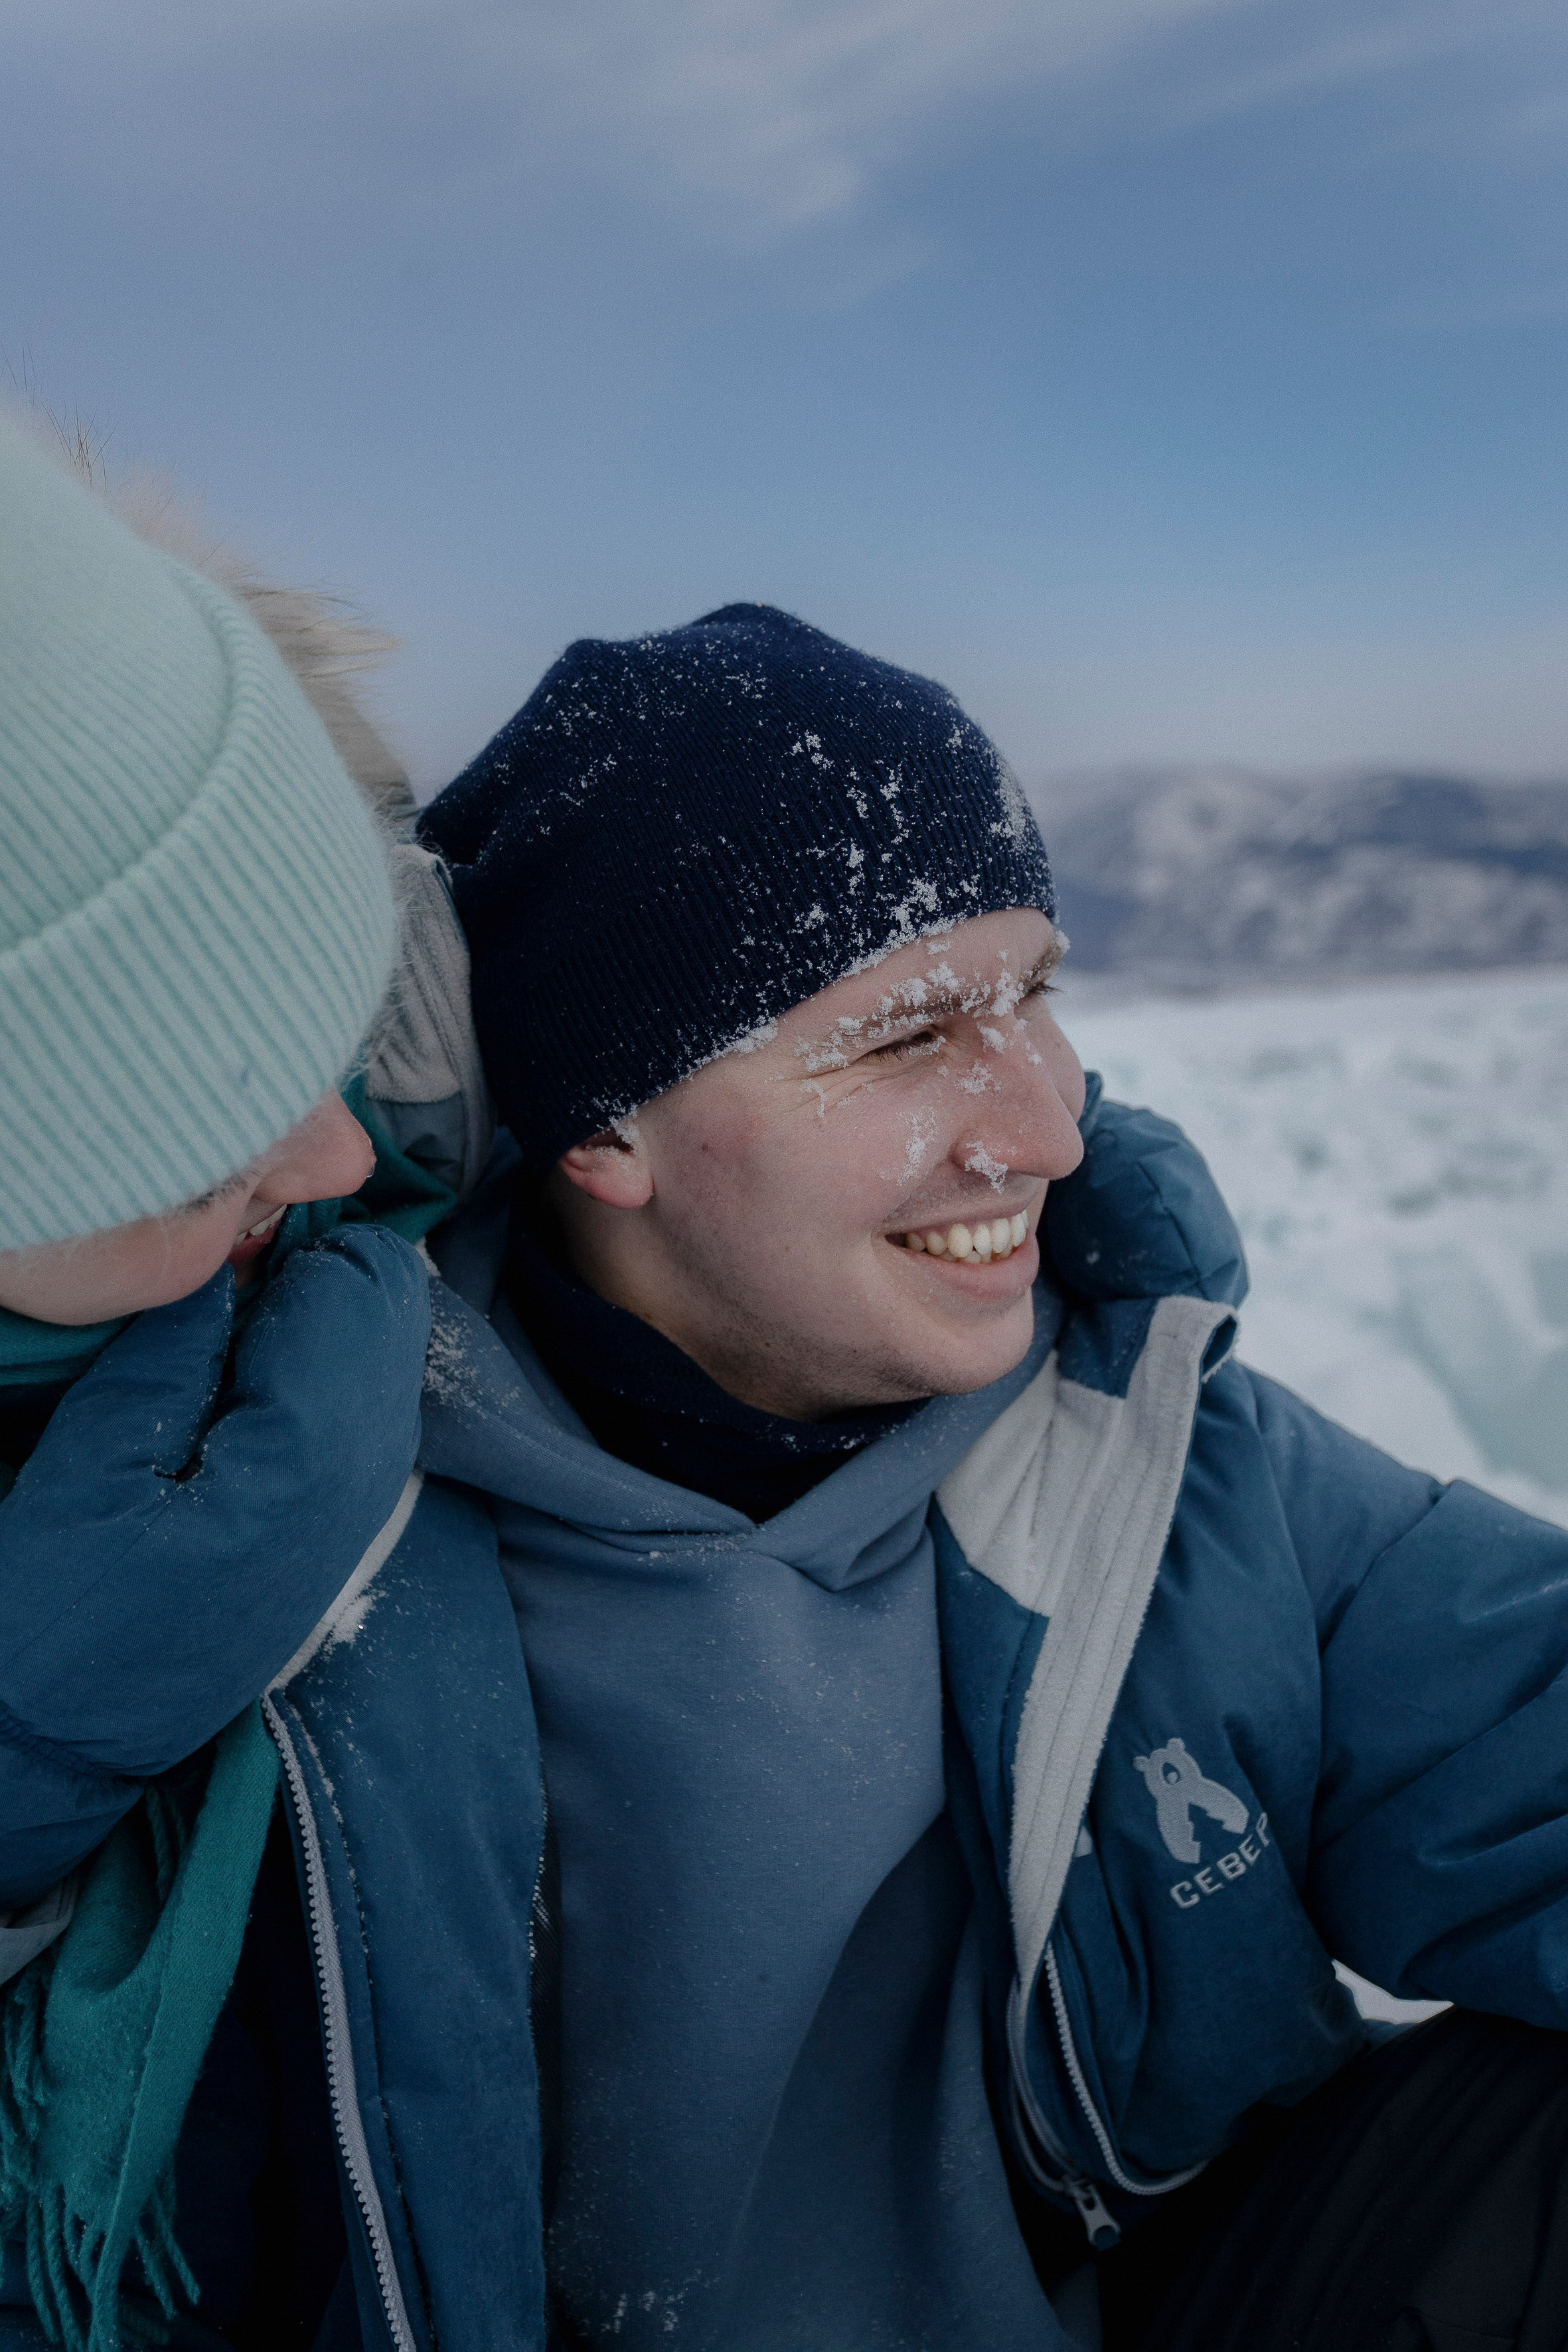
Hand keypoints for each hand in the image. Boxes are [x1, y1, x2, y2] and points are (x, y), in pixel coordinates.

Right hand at [0, 1227, 429, 1780]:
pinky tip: (285, 1369)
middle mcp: (354, 1491)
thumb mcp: (89, 1467)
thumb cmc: (55, 1612)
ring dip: (341, 1333)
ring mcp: (348, 1526)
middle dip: (339, 1286)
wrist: (52, 1748)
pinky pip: (363, 1433)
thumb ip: (168, 1357)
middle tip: (267, 1256)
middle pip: (387, 1341)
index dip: (312, 1252)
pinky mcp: (325, 1547)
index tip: (260, 1226)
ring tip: (274, 1299)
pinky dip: (337, 1383)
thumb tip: (223, 1268)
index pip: (354, 1309)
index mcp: (302, 1460)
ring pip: (384, 1385)